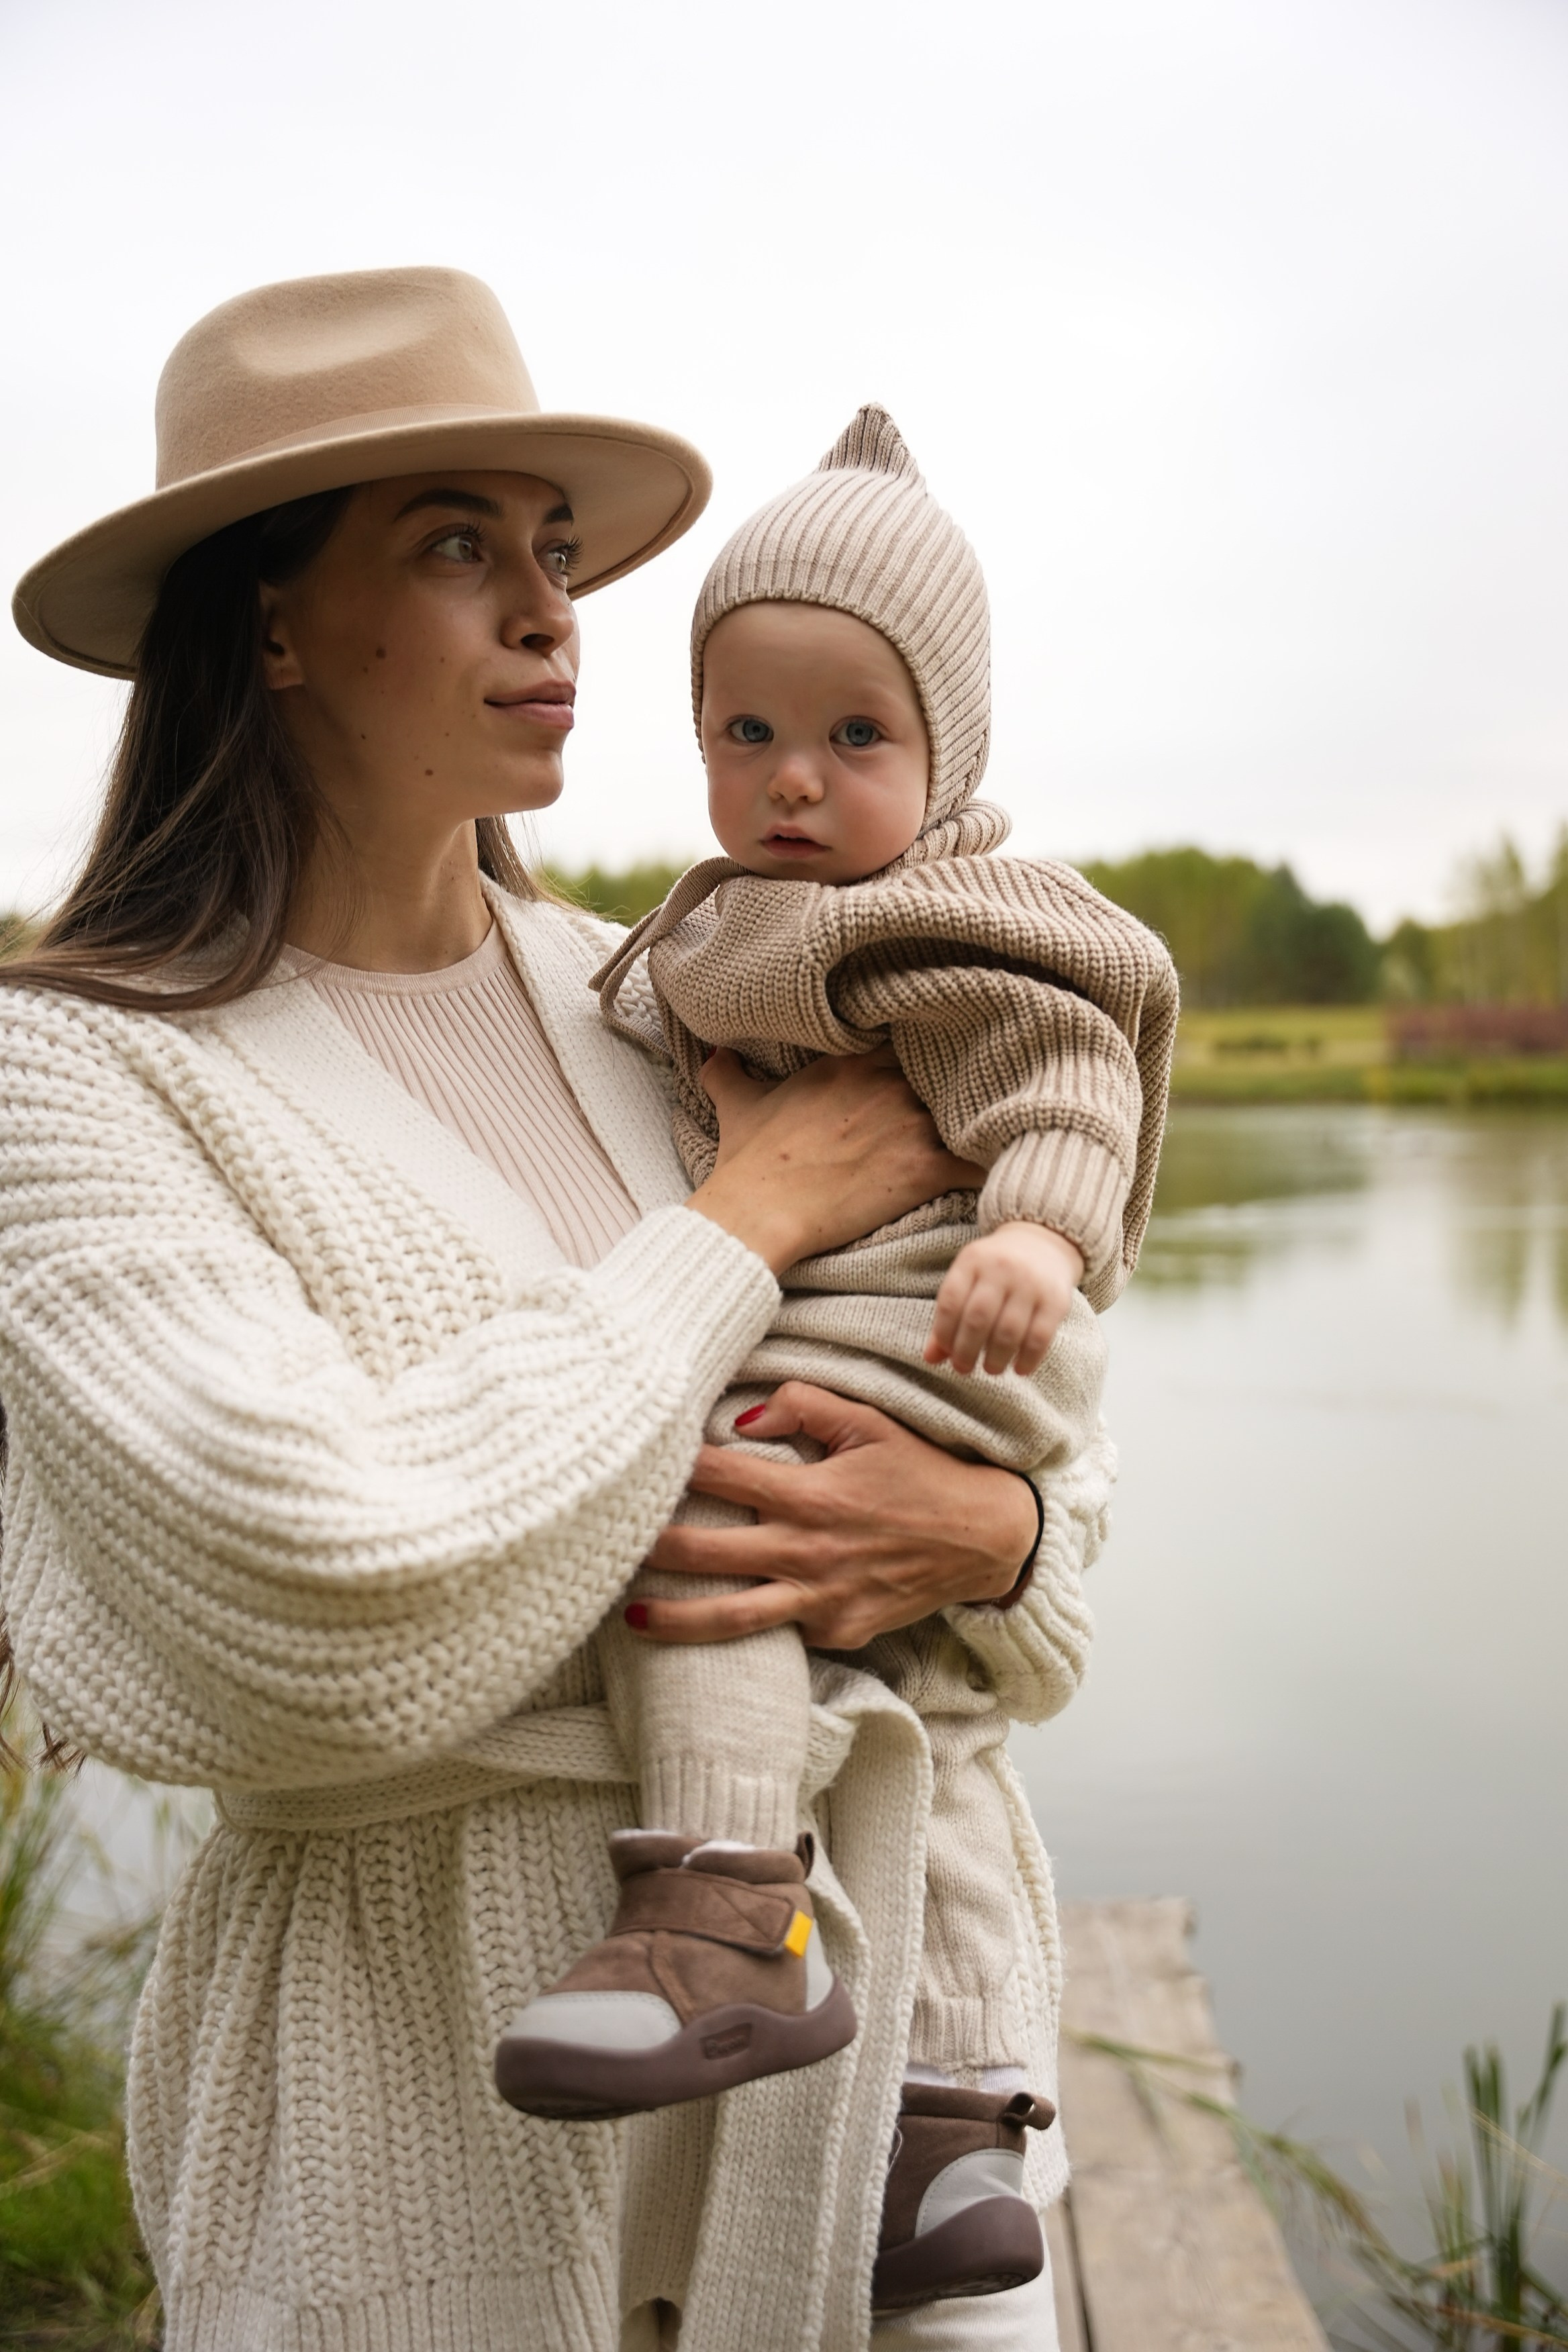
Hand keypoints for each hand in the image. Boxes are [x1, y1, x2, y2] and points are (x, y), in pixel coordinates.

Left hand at [630, 1382, 1037, 1649]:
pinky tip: (705, 1628)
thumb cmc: (921, 1472)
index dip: (674, 1470)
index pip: (723, 1476)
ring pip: (733, 1617)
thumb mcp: (870, 1422)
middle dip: (653, 1551)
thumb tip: (735, 1419)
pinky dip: (745, 1630)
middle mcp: (810, 1551)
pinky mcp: (838, 1632)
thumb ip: (802, 1406)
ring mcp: (823, 1600)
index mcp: (812, 1494)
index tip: (632, 1465)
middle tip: (606, 1548)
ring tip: (631, 1618)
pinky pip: (781, 1633)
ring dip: (678, 1618)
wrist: (984, 1538)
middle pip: (710, 1553)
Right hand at [685, 1047, 981, 1275]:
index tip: (934, 1067)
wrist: (757, 1212)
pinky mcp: (924, 1167)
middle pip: (947, 1070)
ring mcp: (909, 1123)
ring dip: (982, 1122)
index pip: (911, 1040)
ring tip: (998, 1132)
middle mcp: (887, 1082)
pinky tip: (1004, 1172)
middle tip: (973, 1100)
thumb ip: (730, 1071)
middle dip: (958, 1086)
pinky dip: (993, 1166)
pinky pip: (979, 1161)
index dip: (925, 1054)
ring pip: (970, 1110)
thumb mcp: (737, 1103)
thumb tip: (714, 1052)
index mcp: (851, 1060)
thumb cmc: (749, 1162)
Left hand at [926, 1222, 1084, 1376]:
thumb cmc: (995, 1271)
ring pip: (1009, 1331)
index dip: (944, 1332)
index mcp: (972, 1260)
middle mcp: (1001, 1268)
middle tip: (963, 1369)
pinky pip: (1040, 1337)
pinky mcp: (1056, 1300)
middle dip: (967, 1350)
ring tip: (991, 1370)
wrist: (1043, 1243)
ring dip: (996, 1358)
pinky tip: (1019, 1369)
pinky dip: (1028, 1358)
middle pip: (978, 1318)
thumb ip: (949, 1317)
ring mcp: (1031, 1283)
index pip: (951, 1301)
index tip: (946, 1352)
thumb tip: (929, 1359)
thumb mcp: (969, 1279)